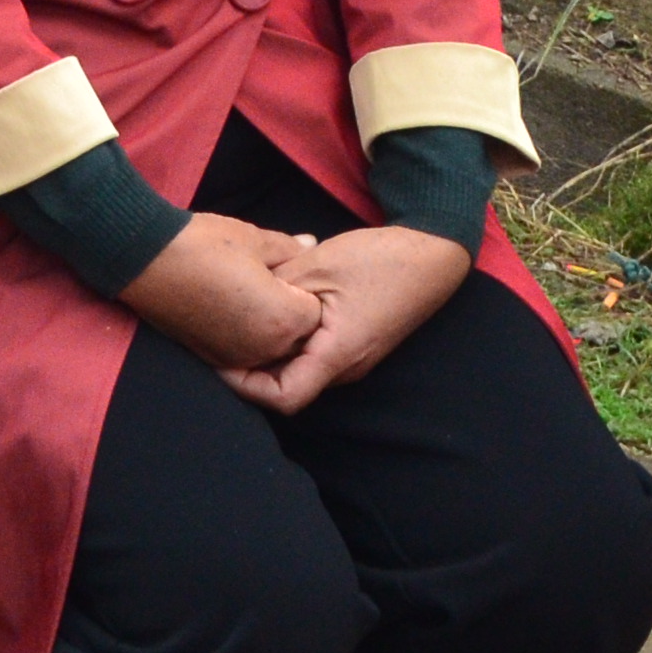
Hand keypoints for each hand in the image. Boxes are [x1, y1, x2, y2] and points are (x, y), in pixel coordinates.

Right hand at [121, 210, 322, 376]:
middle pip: (301, 338)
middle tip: (274, 283)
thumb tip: (311, 245)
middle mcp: (265, 348)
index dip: (307, 289)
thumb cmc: (202, 244)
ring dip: (273, 329)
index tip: (288, 271)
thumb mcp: (254, 240)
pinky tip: (235, 310)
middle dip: (295, 314)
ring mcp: (238, 357)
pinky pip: (248, 356)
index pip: (319, 313)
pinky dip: (250, 338)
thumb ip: (290, 249)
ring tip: (254, 296)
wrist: (143, 260)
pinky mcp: (214, 358)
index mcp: (284, 319)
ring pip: (275, 351)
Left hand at [229, 223, 473, 415]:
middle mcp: (347, 367)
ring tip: (241, 320)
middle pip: (287, 386)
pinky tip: (274, 309)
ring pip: (300, 369)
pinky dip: (289, 340)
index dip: (245, 386)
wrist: (432, 253)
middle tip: (218, 335)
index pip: (284, 399)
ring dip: (271, 351)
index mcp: (337, 355)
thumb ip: (275, 291)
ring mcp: (353, 357)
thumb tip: (237, 305)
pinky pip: (314, 354)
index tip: (219, 358)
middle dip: (251, 367)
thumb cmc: (378, 260)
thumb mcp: (315, 267)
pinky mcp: (355, 343)